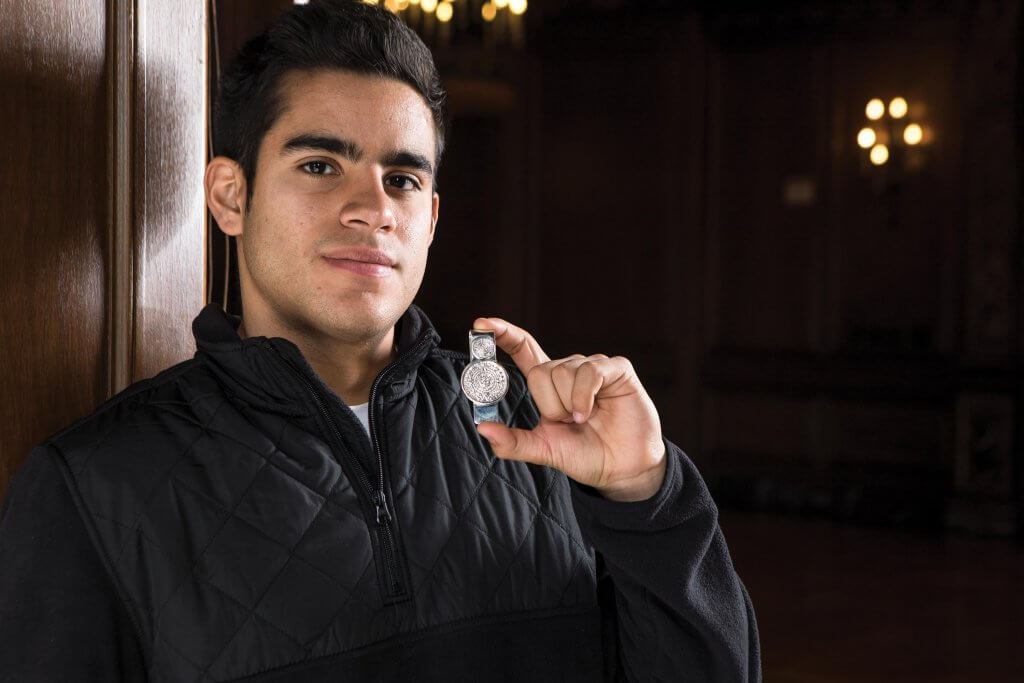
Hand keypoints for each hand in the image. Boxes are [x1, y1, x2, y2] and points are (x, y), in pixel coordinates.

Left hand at [472, 317, 666, 501]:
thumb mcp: (544, 450)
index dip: (503, 334)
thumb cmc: (585, 455)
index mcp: (549, 384)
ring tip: (584, 419)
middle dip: (549, 404)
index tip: (481, 324)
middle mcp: (569, 370)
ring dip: (569, 404)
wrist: (622, 469)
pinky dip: (584, 396)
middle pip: (541, 371)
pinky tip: (590, 411)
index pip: (523, 349)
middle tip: (567, 422)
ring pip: (563, 372)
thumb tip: (482, 427)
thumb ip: (513, 442)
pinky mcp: (616, 368)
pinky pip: (589, 371)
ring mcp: (593, 366)